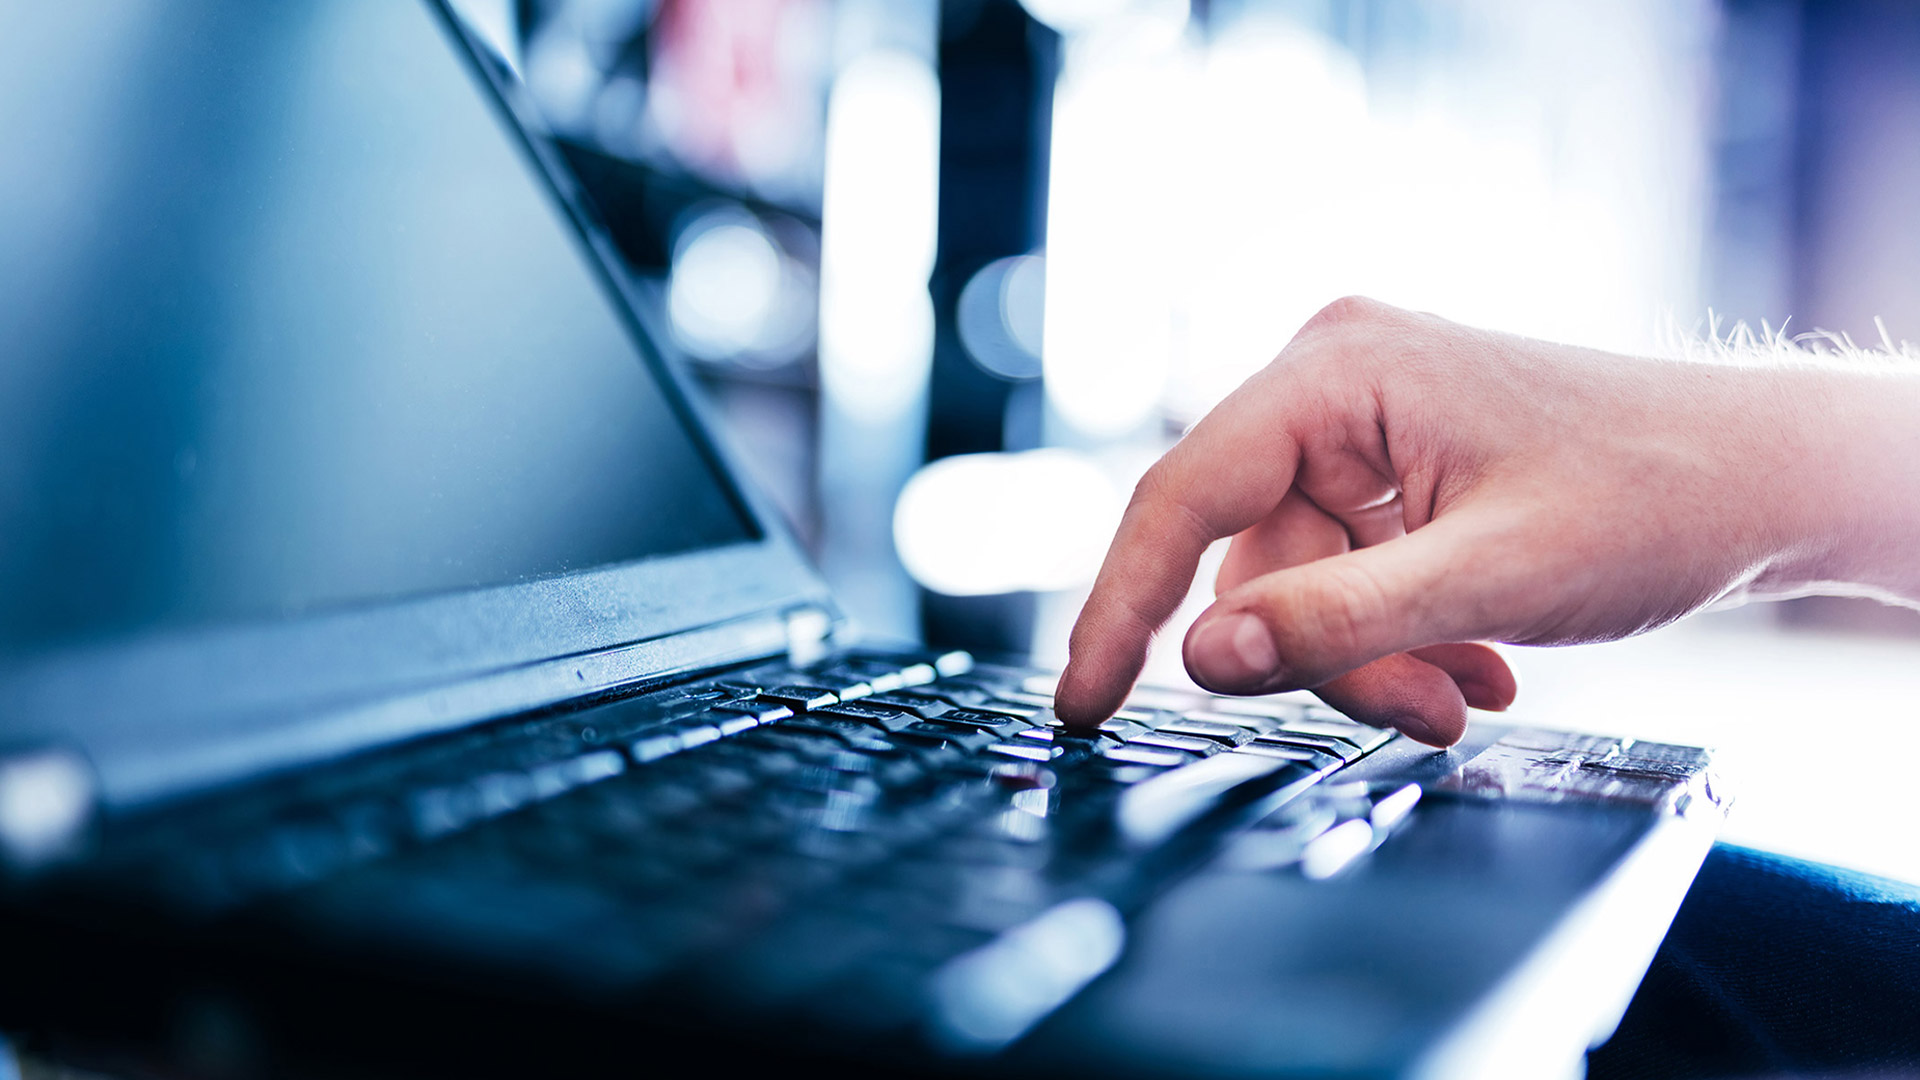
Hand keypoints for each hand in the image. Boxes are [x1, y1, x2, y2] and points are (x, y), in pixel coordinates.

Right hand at [1053, 297, 1919, 743]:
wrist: (1762, 475)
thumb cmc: (1654, 493)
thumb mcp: (1487, 579)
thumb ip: (1334, 623)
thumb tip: (1200, 657)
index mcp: (1335, 369)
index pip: (1181, 498)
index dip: (1120, 608)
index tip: (1085, 703)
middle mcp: (1333, 381)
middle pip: (1252, 556)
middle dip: (1323, 652)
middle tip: (1415, 713)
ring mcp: (1363, 422)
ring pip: (1302, 580)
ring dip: (1375, 656)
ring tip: (1468, 691)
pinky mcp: (1393, 463)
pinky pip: (1348, 571)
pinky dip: (1399, 632)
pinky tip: (1476, 660)